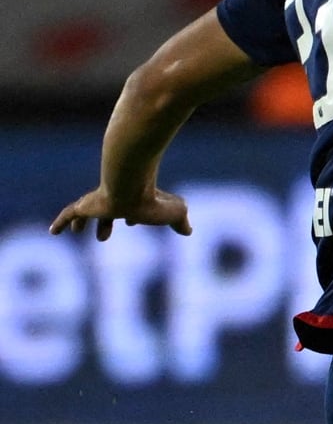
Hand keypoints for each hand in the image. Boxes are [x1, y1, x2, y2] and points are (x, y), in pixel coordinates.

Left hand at [49, 185, 191, 240]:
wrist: (131, 185)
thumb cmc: (153, 199)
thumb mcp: (174, 212)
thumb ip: (180, 221)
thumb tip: (188, 231)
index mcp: (135, 199)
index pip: (131, 209)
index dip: (132, 217)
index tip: (132, 224)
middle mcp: (115, 198)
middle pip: (108, 211)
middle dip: (106, 223)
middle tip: (104, 237)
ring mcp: (99, 201)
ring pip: (87, 211)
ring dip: (84, 223)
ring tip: (77, 232)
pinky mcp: (86, 206)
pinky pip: (70, 214)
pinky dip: (61, 223)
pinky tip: (53, 232)